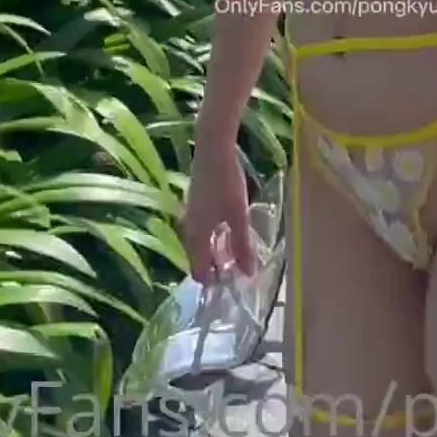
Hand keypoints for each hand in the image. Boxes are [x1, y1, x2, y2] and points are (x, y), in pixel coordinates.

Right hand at [181, 139, 255, 285]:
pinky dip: (215, 237)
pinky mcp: (195, 203)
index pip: (198, 271)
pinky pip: (203, 230)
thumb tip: (247, 274)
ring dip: (217, 252)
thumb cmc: (226, 183)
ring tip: (238, 254)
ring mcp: (191, 215)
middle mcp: (189, 229)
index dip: (213, 282)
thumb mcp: (238, 216)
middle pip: (199, 258)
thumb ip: (242, 245)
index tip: (232, 287)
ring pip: (202, 243)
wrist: (212, 148)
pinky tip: (230, 231)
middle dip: (216, 268)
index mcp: (196, 236)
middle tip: (238, 272)